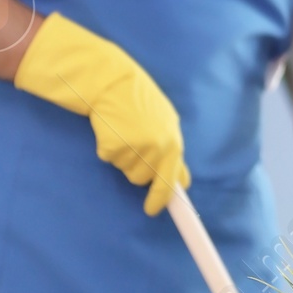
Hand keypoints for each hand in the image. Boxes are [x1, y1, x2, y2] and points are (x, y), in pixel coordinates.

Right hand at [15, 12, 188, 214]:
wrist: (115, 82)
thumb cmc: (141, 103)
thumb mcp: (166, 125)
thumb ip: (173, 154)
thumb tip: (184, 182)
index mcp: (173, 142)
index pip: (170, 181)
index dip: (161, 199)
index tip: (152, 211)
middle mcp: (157, 148)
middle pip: (142, 179)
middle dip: (136, 168)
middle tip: (132, 144)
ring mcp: (135, 148)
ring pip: (125, 170)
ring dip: (123, 157)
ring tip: (124, 131)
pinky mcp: (113, 146)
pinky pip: (108, 159)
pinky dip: (107, 148)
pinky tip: (112, 129)